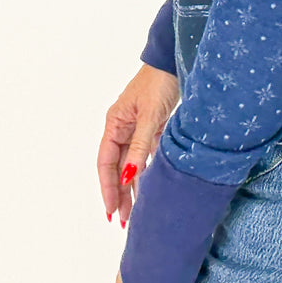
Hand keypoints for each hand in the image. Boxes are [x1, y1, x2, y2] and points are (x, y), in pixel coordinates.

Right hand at [98, 64, 179, 224]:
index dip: (107, 188)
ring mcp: (137, 129)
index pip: (106, 163)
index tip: (111, 210)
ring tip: (134, 212)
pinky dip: (147, 172)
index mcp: (114, 124)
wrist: (176, 62)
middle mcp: (122, 128)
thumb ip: (140, 147)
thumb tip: (130, 177)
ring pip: (131, 164)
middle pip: (117, 167)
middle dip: (119, 194)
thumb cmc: (158, 83)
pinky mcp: (152, 128)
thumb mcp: (149, 116)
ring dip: (132, 187)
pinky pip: (146, 155)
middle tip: (124, 220)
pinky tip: (149, 189)